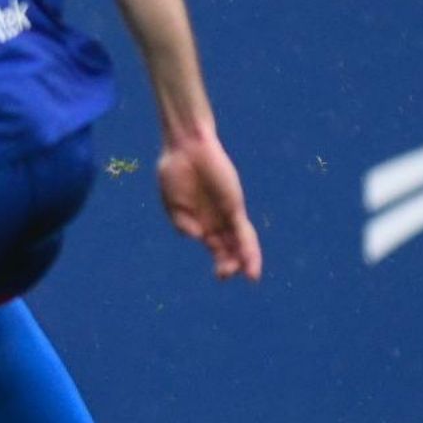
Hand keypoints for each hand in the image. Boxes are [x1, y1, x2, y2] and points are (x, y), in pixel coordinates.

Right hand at [157, 135, 262, 281]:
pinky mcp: (234, 205)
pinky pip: (244, 230)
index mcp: (201, 221)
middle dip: (230, 264)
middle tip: (225, 275)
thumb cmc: (174, 170)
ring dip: (245, 259)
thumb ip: (181, 221)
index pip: (217, 247)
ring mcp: (227, 213)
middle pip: (229, 248)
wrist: (185, 146)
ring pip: (240, 242)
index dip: (222, 262)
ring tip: (250, 277)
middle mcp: (217, 219)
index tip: (221, 276)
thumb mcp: (171, 201)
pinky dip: (248, 247)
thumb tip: (196, 237)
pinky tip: (251, 262)